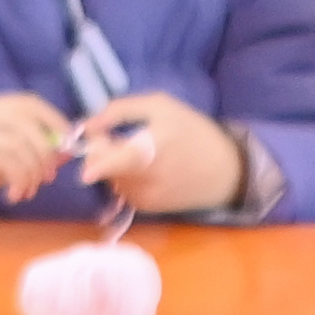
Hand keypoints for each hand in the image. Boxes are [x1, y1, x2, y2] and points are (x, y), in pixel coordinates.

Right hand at [0, 91, 75, 218]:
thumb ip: (25, 151)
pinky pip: (3, 161)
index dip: (55, 121)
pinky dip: (19, 179)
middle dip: (47, 149)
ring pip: (17, 142)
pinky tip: (15, 194)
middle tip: (49, 176)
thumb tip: (64, 150)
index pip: (27, 102)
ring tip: (28, 190)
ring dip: (33, 170)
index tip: (68, 147)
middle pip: (25, 119)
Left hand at [72, 90, 248, 217]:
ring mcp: (143, 198)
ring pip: (109, 177)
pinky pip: (122, 188)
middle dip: (100, 150)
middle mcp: (142, 180)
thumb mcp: (161, 106)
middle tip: (116, 136)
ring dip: (114, 164)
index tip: (91, 135)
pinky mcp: (146, 208)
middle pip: (100, 167)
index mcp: (147, 151)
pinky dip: (126, 177)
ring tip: (138, 152)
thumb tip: (87, 123)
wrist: (226, 172)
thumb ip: (120, 110)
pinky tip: (147, 169)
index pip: (104, 161)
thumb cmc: (194, 132)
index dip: (90, 150)